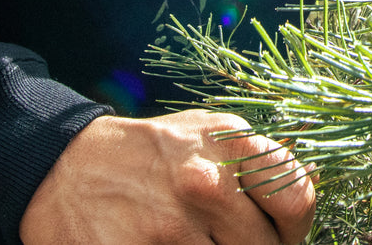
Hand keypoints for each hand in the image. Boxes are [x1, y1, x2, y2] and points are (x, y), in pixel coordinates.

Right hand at [19, 110, 315, 243]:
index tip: (277, 233)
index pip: (297, 201)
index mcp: (229, 146)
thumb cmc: (150, 155)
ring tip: (195, 242)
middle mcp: (205, 184)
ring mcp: (169, 228)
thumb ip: (258, 165)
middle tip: (225, 240)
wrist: (63, 167)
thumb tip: (308, 190)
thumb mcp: (208, 136)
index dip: (292, 227)